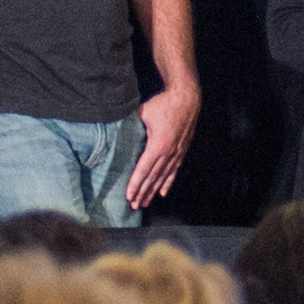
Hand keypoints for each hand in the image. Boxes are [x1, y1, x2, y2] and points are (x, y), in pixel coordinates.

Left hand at [126, 79, 198, 210]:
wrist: (186, 97)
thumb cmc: (164, 103)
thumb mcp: (143, 114)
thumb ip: (132, 127)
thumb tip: (116, 134)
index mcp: (158, 145)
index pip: (144, 169)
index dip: (135, 184)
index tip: (129, 196)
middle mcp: (169, 152)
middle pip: (153, 177)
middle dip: (143, 192)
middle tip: (134, 205)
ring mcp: (177, 153)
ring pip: (164, 177)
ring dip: (154, 191)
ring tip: (145, 202)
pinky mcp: (182, 150)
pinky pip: (174, 170)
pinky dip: (168, 182)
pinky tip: (163, 192)